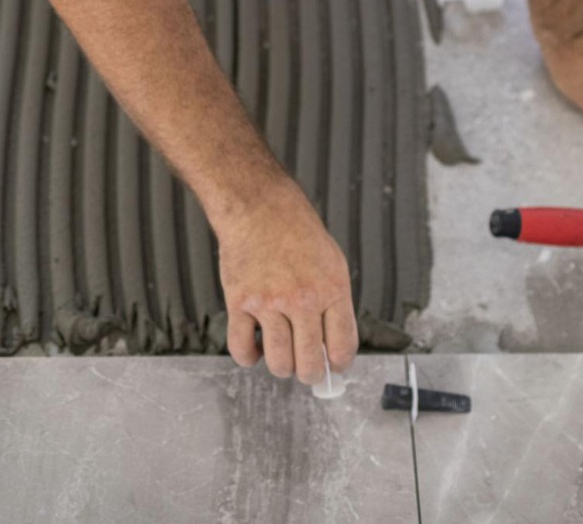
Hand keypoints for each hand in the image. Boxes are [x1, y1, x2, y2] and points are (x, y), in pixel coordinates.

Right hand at [216, 175, 358, 384]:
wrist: (259, 208)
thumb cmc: (296, 232)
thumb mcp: (332, 263)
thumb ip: (334, 302)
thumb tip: (333, 344)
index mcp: (331, 289)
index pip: (342, 346)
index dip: (339, 364)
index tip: (335, 367)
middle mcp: (302, 299)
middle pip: (310, 363)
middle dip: (311, 374)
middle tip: (307, 370)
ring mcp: (269, 302)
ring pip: (279, 362)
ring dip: (282, 368)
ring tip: (282, 358)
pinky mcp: (240, 302)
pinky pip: (242, 348)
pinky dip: (248, 358)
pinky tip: (255, 349)